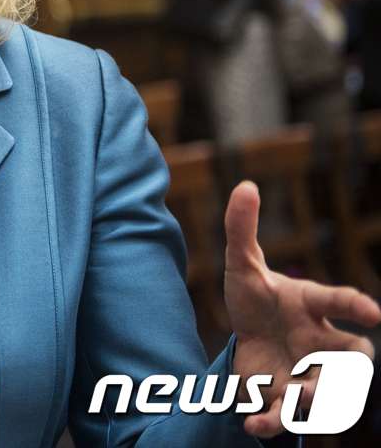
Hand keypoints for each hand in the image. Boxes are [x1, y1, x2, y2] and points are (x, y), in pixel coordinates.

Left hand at [224, 181, 380, 436]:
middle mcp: (320, 342)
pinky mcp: (286, 397)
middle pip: (356, 358)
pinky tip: (254, 425)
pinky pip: (288, 415)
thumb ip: (242, 229)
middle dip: (356, 366)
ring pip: (329, 392)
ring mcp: (308, 372)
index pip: (340, 301)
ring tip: (298, 404)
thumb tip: (245, 184)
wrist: (245, 342)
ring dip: (318, 400)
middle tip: (352, 371)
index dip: (356, 305)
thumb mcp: (242, 266)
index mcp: (313, 305)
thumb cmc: (257, 301)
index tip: (372, 312)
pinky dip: (273, 423)